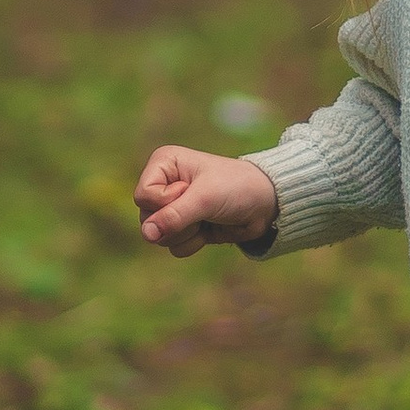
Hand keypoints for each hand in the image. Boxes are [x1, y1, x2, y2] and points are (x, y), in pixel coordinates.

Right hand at [134, 143, 278, 257]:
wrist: (266, 203)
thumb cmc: (236, 188)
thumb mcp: (204, 199)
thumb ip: (172, 217)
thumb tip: (146, 235)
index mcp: (163, 164)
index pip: (143, 196)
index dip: (166, 202)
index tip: (191, 191)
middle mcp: (164, 183)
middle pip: (146, 218)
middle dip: (176, 222)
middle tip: (202, 209)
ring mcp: (173, 207)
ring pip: (158, 236)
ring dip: (185, 234)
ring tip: (207, 219)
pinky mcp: (184, 226)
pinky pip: (173, 246)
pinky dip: (192, 243)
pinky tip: (208, 230)